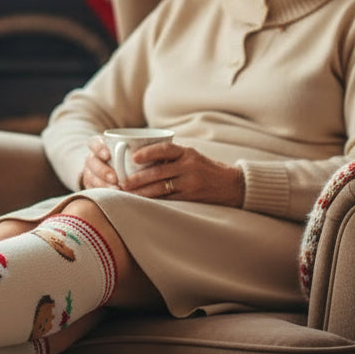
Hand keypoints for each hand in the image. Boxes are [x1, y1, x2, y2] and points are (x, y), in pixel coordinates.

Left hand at [81, 137, 243, 206]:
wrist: (233, 185)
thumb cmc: (206, 168)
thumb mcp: (192, 156)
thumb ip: (172, 156)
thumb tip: (140, 156)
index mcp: (188, 153)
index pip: (165, 150)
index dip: (148, 153)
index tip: (133, 158)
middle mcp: (189, 167)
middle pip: (158, 173)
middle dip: (137, 179)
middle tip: (121, 183)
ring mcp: (190, 184)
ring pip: (161, 189)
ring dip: (141, 193)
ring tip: (127, 194)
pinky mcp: (191, 198)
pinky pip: (169, 200)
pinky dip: (154, 202)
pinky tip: (142, 203)